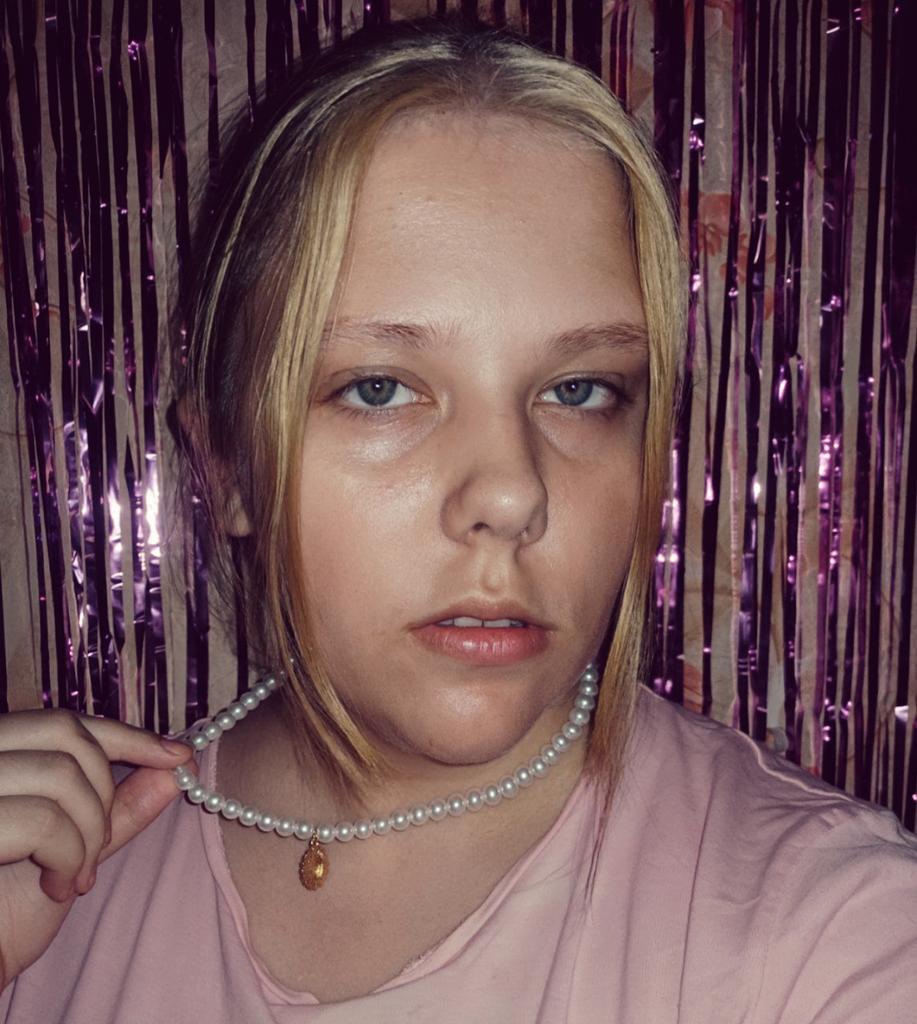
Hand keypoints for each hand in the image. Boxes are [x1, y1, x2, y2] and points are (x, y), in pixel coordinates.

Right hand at [0, 709, 195, 991]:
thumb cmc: (7, 916)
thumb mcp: (70, 851)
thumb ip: (117, 808)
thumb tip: (175, 767)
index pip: (63, 723)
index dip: (127, 735)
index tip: (177, 756)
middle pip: (67, 738)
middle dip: (104, 793)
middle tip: (97, 850)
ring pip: (62, 776)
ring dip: (89, 834)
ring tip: (74, 879)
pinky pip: (43, 820)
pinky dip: (68, 858)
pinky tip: (57, 888)